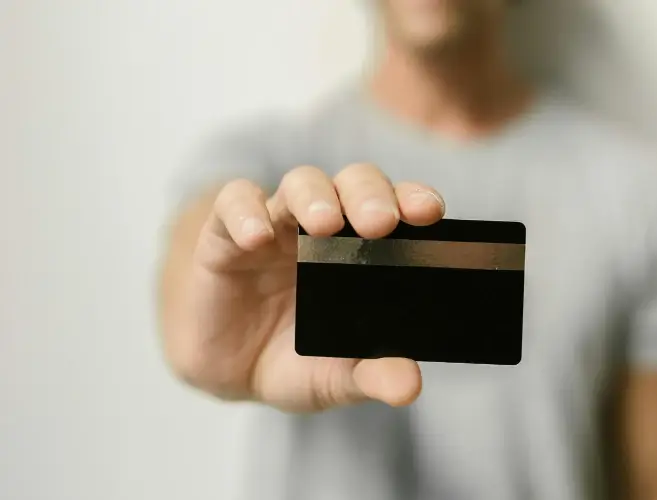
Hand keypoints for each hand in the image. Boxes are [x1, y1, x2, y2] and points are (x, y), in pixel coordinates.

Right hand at [170, 163, 445, 411]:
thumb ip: (372, 376)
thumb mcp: (337, 378)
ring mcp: (276, 226)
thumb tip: (408, 385)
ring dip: (314, 196)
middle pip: (353, 183)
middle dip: (369, 195)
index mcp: (364, 251)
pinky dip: (245, 212)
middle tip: (380, 223)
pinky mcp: (225, 235)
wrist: (233, 376)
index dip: (414, 199)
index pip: (396, 207)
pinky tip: (256, 238)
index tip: (429, 213)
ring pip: (300, 183)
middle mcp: (325, 228)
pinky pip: (234, 203)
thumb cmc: (296, 361)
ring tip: (324, 224)